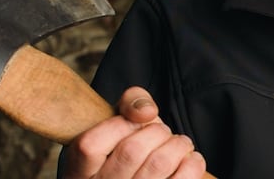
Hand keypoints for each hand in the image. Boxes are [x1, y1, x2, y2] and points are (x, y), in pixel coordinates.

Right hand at [62, 86, 206, 177]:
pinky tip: (189, 158)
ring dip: (178, 144)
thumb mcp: (118, 121)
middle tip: (162, 131)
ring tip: (179, 143)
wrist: (139, 176)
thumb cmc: (127, 147)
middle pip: (131, 150)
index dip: (118, 126)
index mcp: (81, 172)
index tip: (133, 123)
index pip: (90, 145)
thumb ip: (130, 101)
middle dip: (156, 131)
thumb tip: (146, 112)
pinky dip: (193, 163)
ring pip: (159, 164)